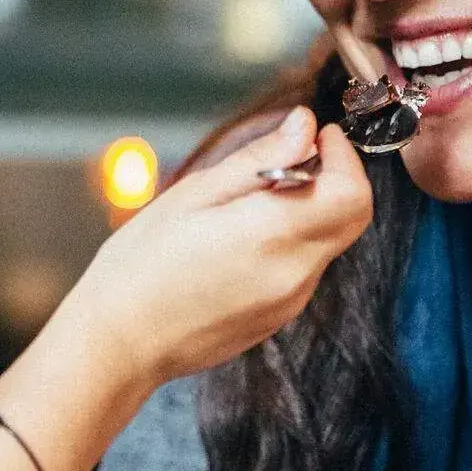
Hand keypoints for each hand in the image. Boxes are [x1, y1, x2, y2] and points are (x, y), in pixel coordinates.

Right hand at [46, 107, 371, 395]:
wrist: (118, 344)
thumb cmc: (141, 265)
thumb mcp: (195, 195)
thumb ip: (259, 159)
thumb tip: (305, 126)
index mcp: (273, 235)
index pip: (352, 193)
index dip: (345, 158)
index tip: (319, 137)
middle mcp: (294, 274)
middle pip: (350, 218)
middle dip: (332, 180)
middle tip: (287, 160)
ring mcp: (290, 302)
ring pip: (328, 242)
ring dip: (309, 212)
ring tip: (248, 205)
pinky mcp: (278, 318)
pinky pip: (304, 269)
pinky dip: (290, 243)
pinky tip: (240, 242)